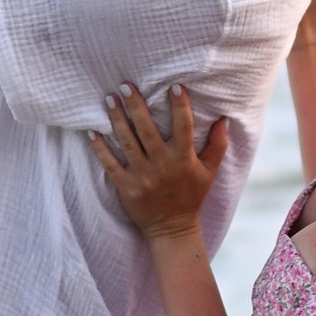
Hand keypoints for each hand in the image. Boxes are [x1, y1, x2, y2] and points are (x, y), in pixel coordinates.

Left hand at [89, 82, 229, 238]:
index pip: (183, 126)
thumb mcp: (210, 171)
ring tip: (109, 99)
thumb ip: (217, 145)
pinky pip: (110, 164)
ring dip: (117, 120)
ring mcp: (142, 176)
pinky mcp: (126, 188)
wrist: (172, 229)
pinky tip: (91, 132)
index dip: (180, 106)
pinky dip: (100, 148)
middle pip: (147, 130)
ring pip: (127, 142)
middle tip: (126, 86)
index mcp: (183, 158)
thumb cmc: (192, 197)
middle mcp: (162, 165)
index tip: (174, 86)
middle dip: (136, 106)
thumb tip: (223, 119)